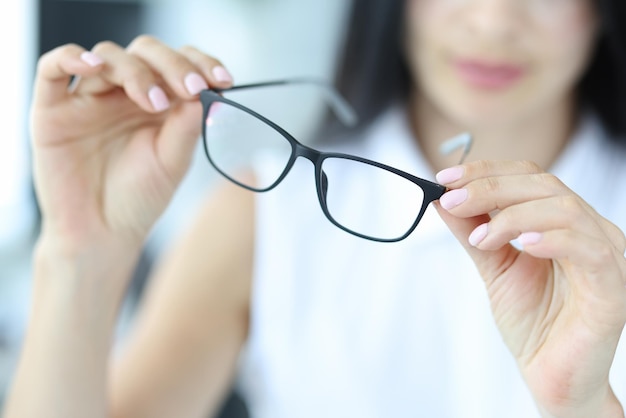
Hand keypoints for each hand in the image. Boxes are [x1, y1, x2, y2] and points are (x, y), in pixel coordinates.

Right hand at [31, 36, 232, 250]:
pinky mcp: (53, 109)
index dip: (200, 63)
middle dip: (174, 65)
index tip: (222, 80)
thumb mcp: (173, 162)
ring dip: (137, 72)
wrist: (103, 234)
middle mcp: (124, 94)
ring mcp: (89, 99)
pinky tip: (93, 66)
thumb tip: (203, 91)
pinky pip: (53, 67)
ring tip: (155, 103)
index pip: (178, 64)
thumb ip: (186, 126)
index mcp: (157, 102)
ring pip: (109, 56)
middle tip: (192, 88)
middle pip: (146, 52)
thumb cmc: (139, 199)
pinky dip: (71, 56)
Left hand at [435, 160, 625, 416]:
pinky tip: (521, 245)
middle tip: (452, 201)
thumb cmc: (532, 324)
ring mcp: (606, 257)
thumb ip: (473, 232)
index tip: (444, 177)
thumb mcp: (495, 268)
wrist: (552, 378)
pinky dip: (552, 240)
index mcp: (564, 223)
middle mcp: (590, 231)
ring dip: (513, 215)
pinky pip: (589, 250)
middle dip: (491, 188)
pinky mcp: (612, 289)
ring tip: (480, 238)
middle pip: (544, 186)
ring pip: (565, 210)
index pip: (530, 178)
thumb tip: (442, 198)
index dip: (487, 171)